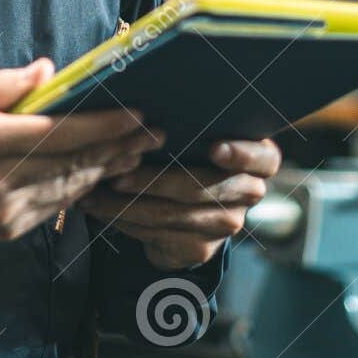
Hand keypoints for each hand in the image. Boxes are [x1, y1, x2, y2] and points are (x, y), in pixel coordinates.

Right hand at [0, 58, 162, 275]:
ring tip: (136, 152)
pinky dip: (77, 191)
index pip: (61, 134)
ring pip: (69, 191)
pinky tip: (95, 176)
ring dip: (106, 171)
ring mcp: (0, 215)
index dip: (106, 125)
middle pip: (75, 165)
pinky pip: (50, 210)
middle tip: (155, 131)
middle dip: (120, 148)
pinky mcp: (0, 235)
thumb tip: (47, 71)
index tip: (138, 112)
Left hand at [79, 138, 280, 269]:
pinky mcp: (201, 248)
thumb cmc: (192, 153)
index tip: (215, 149)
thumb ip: (193, 125)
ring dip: (127, 204)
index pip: (263, 157)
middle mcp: (250, 193)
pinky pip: (157, 234)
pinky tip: (100, 210)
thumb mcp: (201, 136)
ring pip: (172, 214)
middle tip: (119, 171)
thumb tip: (146, 108)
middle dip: (154, 180)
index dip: (241, 154)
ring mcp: (227, 225)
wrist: (192, 209)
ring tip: (95, 189)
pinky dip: (125, 220)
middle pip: (201, 188)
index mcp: (260, 159)